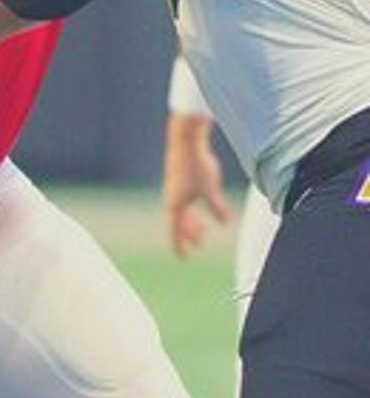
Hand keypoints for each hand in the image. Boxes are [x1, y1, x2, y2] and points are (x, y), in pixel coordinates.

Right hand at [163, 111, 232, 258]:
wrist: (185, 140)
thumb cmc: (196, 165)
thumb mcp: (210, 189)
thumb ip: (217, 208)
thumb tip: (226, 223)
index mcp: (175, 205)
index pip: (175, 232)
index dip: (180, 246)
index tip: (183, 258)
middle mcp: (172, 199)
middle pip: (178, 223)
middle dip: (189, 235)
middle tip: (200, 244)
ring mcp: (174, 189)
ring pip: (182, 212)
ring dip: (192, 222)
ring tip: (203, 229)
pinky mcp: (178, 179)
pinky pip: (184, 202)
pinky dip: (192, 210)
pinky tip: (202, 204)